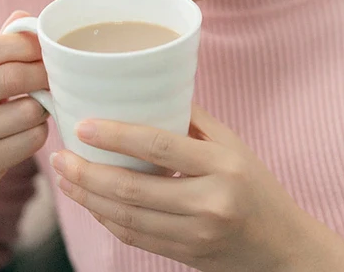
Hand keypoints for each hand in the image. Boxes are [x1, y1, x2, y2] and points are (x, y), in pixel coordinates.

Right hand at [0, 11, 50, 256]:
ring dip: (42, 106)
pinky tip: (29, 129)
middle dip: (42, 72)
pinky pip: (31, 139)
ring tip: (38, 104)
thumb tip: (24, 17)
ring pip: (27, 111)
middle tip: (55, 73)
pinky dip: (39, 131)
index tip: (45, 46)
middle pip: (11, 77)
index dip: (24, 45)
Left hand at [49, 102, 319, 271]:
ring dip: (88, 198)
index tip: (83, 127)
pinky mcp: (185, 256)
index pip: (160, 146)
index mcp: (222, 164)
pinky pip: (135, 237)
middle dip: (87, 173)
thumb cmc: (256, 187)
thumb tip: (145, 88)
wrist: (282, 246)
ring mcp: (196, 233)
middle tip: (60, 157)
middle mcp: (210, 201)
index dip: (116, 136)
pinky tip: (90, 202)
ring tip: (65, 178)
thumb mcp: (233, 145)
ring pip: (127, 217)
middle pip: (134, 188)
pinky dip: (106, 219)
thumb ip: (192, 120)